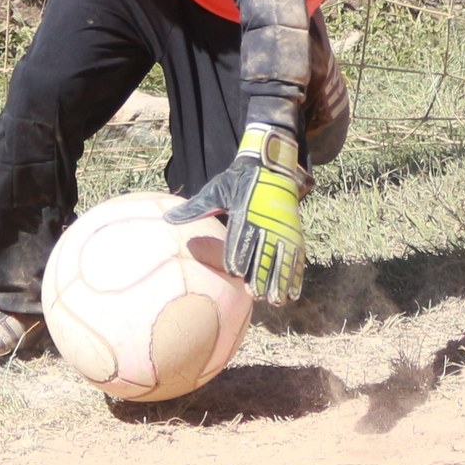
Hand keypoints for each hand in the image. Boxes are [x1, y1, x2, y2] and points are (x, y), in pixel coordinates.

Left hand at [171, 123, 306, 302]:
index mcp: (245, 214)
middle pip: (264, 254)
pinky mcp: (293, 233)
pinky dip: (295, 275)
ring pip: (282, 260)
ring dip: (280, 281)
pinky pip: (296, 257)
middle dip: (261, 276)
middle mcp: (266, 224)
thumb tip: (168, 219)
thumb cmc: (238, 180)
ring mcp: (282, 229)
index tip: (236, 273)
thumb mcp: (215, 190)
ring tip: (276, 300)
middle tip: (257, 295)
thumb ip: (195, 208)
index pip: (241, 241)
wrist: (269, 164)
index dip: (238, 258)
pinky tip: (293, 292)